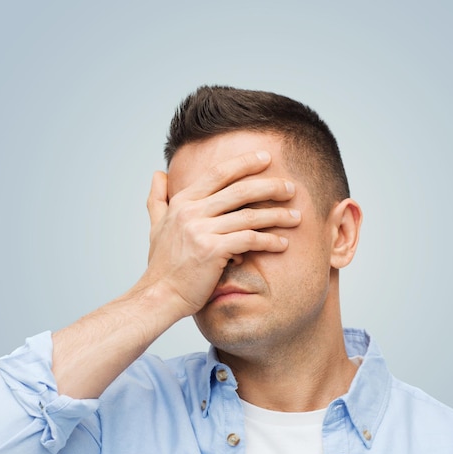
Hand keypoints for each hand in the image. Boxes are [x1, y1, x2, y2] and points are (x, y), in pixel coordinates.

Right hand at [133, 150, 301, 323]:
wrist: (159, 295)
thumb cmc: (162, 265)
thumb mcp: (156, 226)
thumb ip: (158, 198)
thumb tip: (158, 174)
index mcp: (182, 202)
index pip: (218, 173)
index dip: (244, 163)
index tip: (266, 157)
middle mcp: (191, 212)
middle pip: (239, 191)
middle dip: (270, 187)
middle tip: (291, 188)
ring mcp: (201, 230)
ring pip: (248, 216)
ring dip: (277, 215)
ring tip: (296, 216)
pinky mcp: (212, 251)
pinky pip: (249, 240)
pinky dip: (268, 241)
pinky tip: (283, 243)